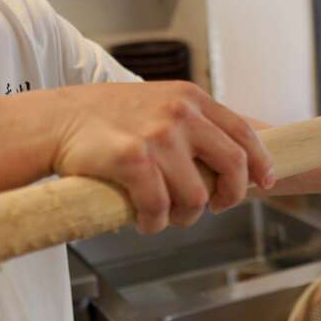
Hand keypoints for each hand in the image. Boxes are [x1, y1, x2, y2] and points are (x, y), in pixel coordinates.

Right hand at [46, 81, 274, 232]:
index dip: (259, 163)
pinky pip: (159, 207)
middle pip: (232, 165)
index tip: (265, 182)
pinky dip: (155, 223)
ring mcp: (158, 135)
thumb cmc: (105, 118)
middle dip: (229, 196)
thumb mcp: (158, 104)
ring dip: (184, 216)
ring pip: (196, 197)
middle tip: (214, 208)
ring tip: (166, 215)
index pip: (243, 133)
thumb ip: (192, 123)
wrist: (55, 120)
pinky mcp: (133, 159)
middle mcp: (180, 113)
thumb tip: (227, 158)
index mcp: (191, 98)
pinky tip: (145, 221)